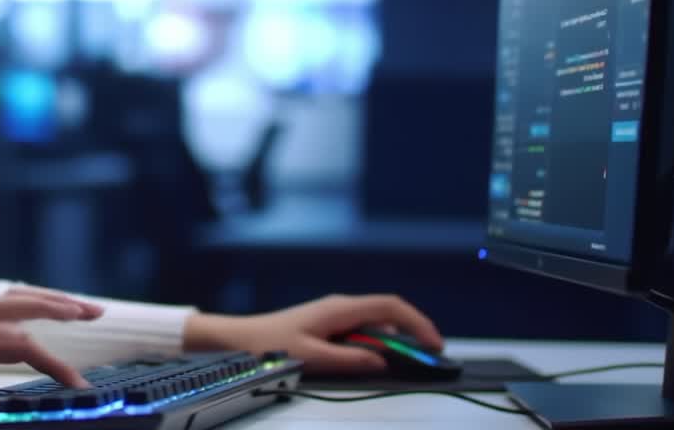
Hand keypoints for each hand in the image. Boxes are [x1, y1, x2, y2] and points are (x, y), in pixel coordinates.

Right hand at [0, 287, 103, 427]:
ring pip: (7, 309)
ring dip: (48, 308)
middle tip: (94, 309)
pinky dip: (33, 350)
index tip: (74, 318)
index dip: (41, 311)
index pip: (6, 315)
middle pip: (13, 300)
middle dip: (56, 300)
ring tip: (82, 316)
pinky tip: (55, 363)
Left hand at [183, 293, 443, 374]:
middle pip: (388, 317)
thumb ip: (349, 361)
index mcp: (340, 309)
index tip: (434, 344)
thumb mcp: (312, 357)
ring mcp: (335, 317)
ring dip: (390, 346)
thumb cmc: (268, 343)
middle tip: (423, 361)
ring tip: (398, 366)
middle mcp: (340, 308)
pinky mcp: (328, 327)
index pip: (391, 307)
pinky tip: (371, 363)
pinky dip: (373, 349)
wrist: (239, 340)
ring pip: (375, 328)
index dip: (418, 323)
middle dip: (409, 337)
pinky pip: (361, 335)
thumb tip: (381, 362)